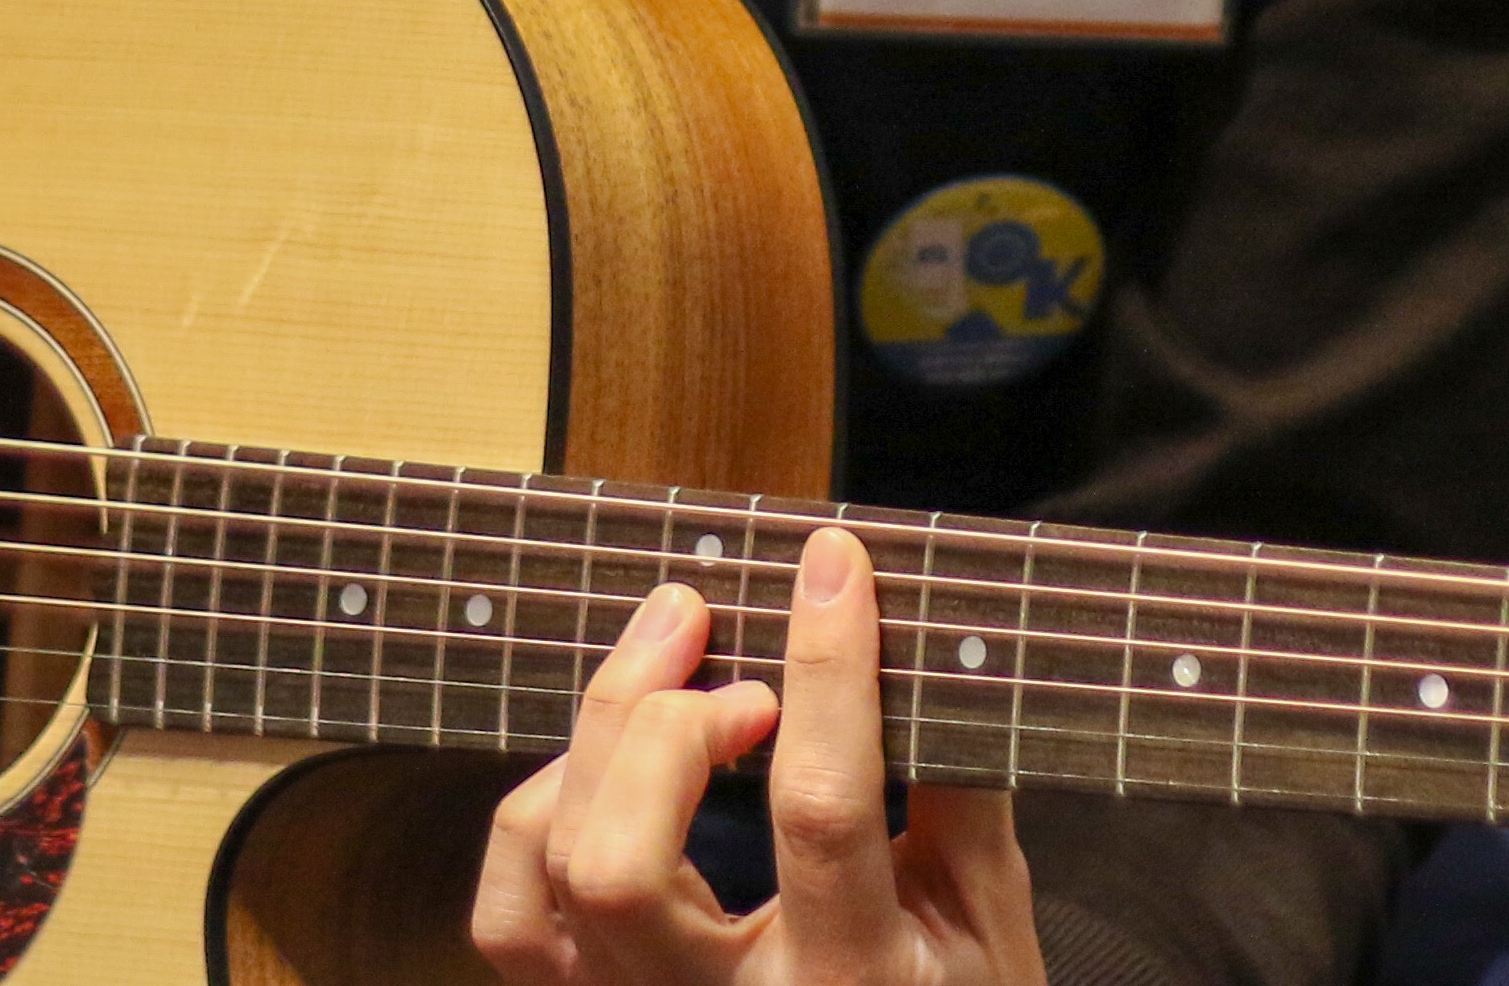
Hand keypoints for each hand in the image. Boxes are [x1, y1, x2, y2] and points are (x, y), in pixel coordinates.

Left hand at [471, 524, 1044, 985]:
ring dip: (594, 738)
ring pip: (554, 874)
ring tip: (665, 649)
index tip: (833, 566)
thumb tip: (927, 649)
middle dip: (661, 717)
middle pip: (623, 857)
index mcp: (847, 985)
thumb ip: (960, 798)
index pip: (818, 810)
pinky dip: (539, 813)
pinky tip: (604, 757)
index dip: (824, 669)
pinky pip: (515, 917)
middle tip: (717, 632)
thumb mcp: (993, 931)